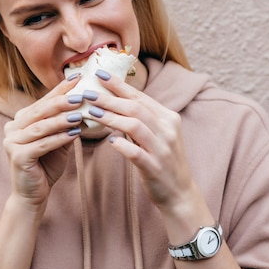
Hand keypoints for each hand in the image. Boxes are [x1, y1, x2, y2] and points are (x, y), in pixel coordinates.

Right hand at [2, 76, 83, 210]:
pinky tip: (74, 134)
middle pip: (40, 111)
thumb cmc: (46, 165)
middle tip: (80, 95)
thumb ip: (66, 124)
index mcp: (20, 120)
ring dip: (62, 120)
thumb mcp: (58, 140)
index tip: (77, 78)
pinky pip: (42, 144)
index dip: (60, 90)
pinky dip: (59, 138)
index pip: (43, 101)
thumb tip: (84, 105)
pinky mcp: (17, 156)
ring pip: (41, 127)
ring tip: (80, 115)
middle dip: (61, 102)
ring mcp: (12, 142)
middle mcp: (12, 128)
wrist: (32, 194)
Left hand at [83, 71, 198, 216]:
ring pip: (135, 126)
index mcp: (168, 118)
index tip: (99, 74)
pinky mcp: (155, 168)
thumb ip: (142, 118)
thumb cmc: (163, 160)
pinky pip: (137, 153)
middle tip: (88, 93)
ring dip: (111, 117)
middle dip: (110, 98)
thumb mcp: (158, 134)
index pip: (140, 96)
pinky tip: (110, 141)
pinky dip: (122, 145)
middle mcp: (168, 130)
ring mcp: (162, 149)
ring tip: (92, 112)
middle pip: (136, 107)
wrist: (180, 194)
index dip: (119, 85)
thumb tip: (114, 100)